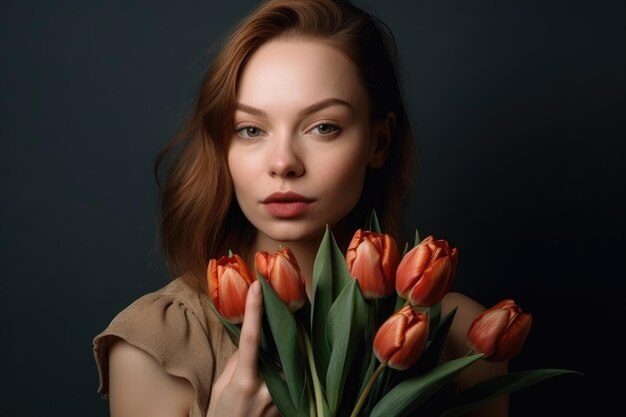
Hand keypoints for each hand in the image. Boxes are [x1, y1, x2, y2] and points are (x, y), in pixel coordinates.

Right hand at [206, 281, 278, 416]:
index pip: (250, 339)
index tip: (257, 287)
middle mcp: (266, 389)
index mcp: (244, 381)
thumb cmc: (222, 414)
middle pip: (281, 348)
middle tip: (291, 303)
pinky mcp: (290, 407)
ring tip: (289, 338)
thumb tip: (252, 340)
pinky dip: (291, 369)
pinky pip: (294, 380)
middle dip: (285, 328)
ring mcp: (280, 400)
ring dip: (290, 350)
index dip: (254, 311)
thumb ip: (238, 362)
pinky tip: (286, 365)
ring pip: (290, 364)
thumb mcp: (222, 386)